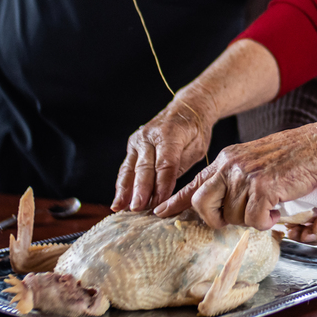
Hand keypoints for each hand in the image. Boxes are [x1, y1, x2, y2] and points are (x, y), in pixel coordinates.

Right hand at [112, 93, 216, 211]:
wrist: (187, 107)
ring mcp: (138, 140)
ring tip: (120, 208)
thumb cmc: (195, 130)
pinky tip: (119, 200)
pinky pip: (126, 167)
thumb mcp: (197, 147)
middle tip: (137, 209)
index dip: (162, 185)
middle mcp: (149, 136)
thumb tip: (166, 191)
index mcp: (170, 133)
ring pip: (129, 168)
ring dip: (124, 190)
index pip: (165, 164)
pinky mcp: (132, 145)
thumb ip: (180, 166)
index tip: (159, 203)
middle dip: (140, 190)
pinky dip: (122, 184)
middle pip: (144, 167)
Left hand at [154, 123, 316, 230]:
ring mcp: (245, 175)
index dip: (177, 201)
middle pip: (203, 204)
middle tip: (239, 218)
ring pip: (232, 217)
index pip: (195, 183)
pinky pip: (255, 220)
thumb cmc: (294, 157)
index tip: (160, 212)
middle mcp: (231, 165)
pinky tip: (278, 210)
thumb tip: (223, 203)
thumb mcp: (255, 162)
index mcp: (227, 159)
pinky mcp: (262, 187)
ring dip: (252, 219)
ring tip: (270, 206)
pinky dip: (267, 221)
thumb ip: (235, 179)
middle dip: (217, 219)